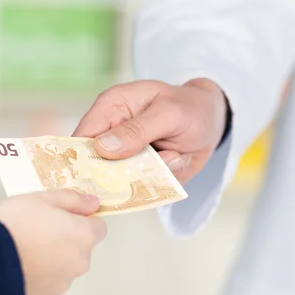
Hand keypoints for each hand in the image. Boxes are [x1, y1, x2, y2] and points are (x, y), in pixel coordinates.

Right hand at [0, 190, 106, 294]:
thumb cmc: (16, 223)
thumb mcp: (42, 198)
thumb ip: (72, 200)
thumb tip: (93, 204)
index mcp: (83, 236)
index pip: (97, 228)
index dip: (81, 220)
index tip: (61, 217)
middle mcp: (79, 263)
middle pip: (79, 249)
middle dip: (64, 241)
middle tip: (36, 231)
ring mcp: (62, 285)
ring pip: (62, 268)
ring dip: (50, 260)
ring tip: (22, 250)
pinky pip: (45, 284)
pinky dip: (36, 277)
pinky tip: (17, 268)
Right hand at [73, 79, 228, 182]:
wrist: (213, 121)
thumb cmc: (190, 108)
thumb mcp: (169, 114)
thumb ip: (137, 130)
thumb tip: (102, 148)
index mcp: (110, 108)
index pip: (81, 138)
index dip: (81, 161)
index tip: (97, 179)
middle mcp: (111, 133)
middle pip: (96, 166)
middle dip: (123, 173)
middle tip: (154, 162)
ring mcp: (123, 155)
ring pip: (120, 181)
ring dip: (148, 175)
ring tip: (174, 154)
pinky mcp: (137, 171)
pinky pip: (139, 187)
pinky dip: (159, 181)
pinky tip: (176, 160)